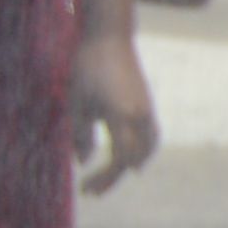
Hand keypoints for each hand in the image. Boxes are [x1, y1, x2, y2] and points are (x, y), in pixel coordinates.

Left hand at [69, 32, 158, 197]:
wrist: (110, 38)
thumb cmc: (87, 69)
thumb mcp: (77, 104)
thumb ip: (80, 135)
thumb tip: (84, 161)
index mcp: (123, 117)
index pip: (119, 159)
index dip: (104, 178)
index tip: (85, 189)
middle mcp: (141, 116)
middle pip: (135, 157)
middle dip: (115, 176)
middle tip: (93, 188)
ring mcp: (147, 109)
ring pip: (149, 146)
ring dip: (132, 162)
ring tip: (114, 174)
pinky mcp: (147, 103)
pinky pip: (150, 134)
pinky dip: (140, 149)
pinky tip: (126, 150)